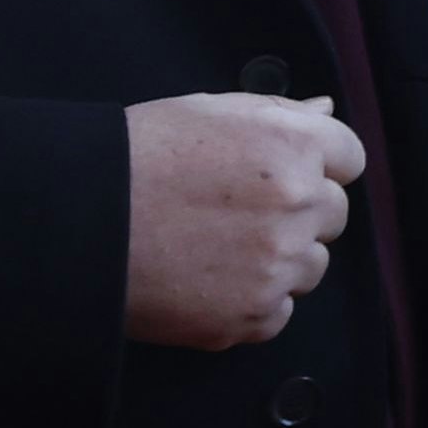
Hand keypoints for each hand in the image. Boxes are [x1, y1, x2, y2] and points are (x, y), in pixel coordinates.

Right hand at [123, 93, 364, 348]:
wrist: (79, 221)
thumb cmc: (136, 157)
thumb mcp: (207, 111)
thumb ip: (278, 112)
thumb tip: (324, 110)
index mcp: (292, 146)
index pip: (349, 158)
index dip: (316, 163)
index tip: (282, 171)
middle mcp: (297, 206)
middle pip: (333, 214)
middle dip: (299, 211)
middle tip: (236, 210)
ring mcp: (277, 267)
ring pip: (310, 267)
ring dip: (280, 259)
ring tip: (216, 245)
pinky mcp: (251, 316)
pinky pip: (278, 312)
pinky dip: (252, 301)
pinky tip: (207, 278)